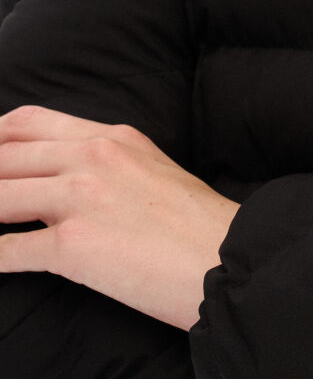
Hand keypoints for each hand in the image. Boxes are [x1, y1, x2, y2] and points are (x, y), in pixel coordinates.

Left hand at [0, 105, 239, 329]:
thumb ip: (105, 165)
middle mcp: (92, 157)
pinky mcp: (73, 245)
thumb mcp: (150, 170)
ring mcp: (80, 198)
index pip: (30, 121)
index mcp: (112, 136)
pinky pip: (8, 250)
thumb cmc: (194, 224)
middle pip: (5, 154)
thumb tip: (57, 183)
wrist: (225, 258)